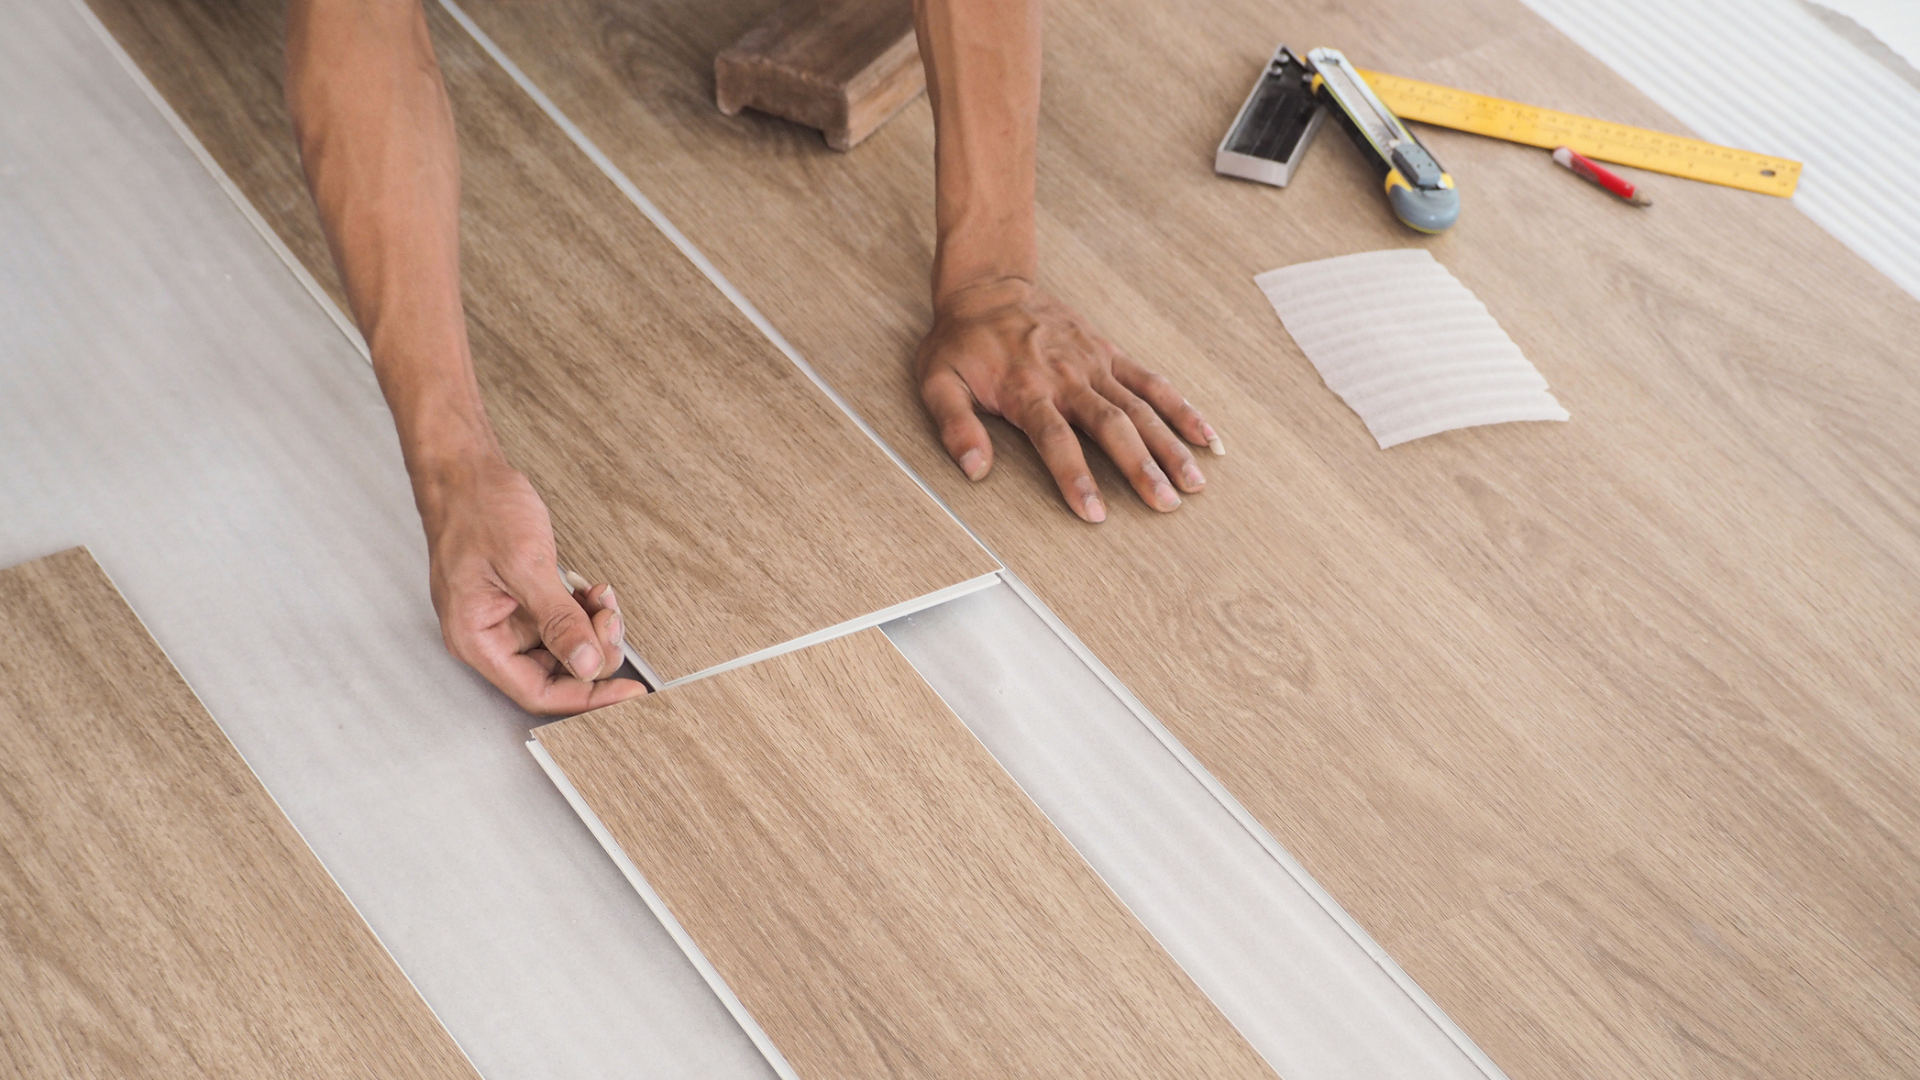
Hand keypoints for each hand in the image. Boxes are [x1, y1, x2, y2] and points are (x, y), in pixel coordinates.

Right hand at [415, 454, 646, 714]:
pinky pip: (561, 621)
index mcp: (476, 638)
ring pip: (563, 647)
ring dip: (592, 628)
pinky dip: (584, 610)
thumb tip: (586, 663)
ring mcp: (506, 618)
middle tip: (612, 620)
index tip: (627, 691)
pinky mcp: (521, 600)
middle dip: (593, 652)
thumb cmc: (477, 508)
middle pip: (555, 673)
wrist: (466, 471)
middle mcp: (488, 636)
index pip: (538, 692)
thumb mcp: (524, 564)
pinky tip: (593, 592)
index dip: (587, 697)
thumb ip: (558, 619)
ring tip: (603, 600)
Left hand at [916, 277, 1221, 521]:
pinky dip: (1180, 408)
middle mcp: (1068, 376)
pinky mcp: (1110, 353)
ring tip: (1193, 483)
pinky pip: (1151, 381)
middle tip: (1164, 504)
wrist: (989, 287)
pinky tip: (1204, 437)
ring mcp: (1095, 363)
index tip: (1095, 513)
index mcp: (1027, 389)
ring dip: (1169, 445)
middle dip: (1140, 466)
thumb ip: (955, 425)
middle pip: (1111, 425)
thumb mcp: (938, 380)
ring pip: (1139, 407)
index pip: (1056, 439)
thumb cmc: (961, 341)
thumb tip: (975, 470)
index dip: (1076, 477)